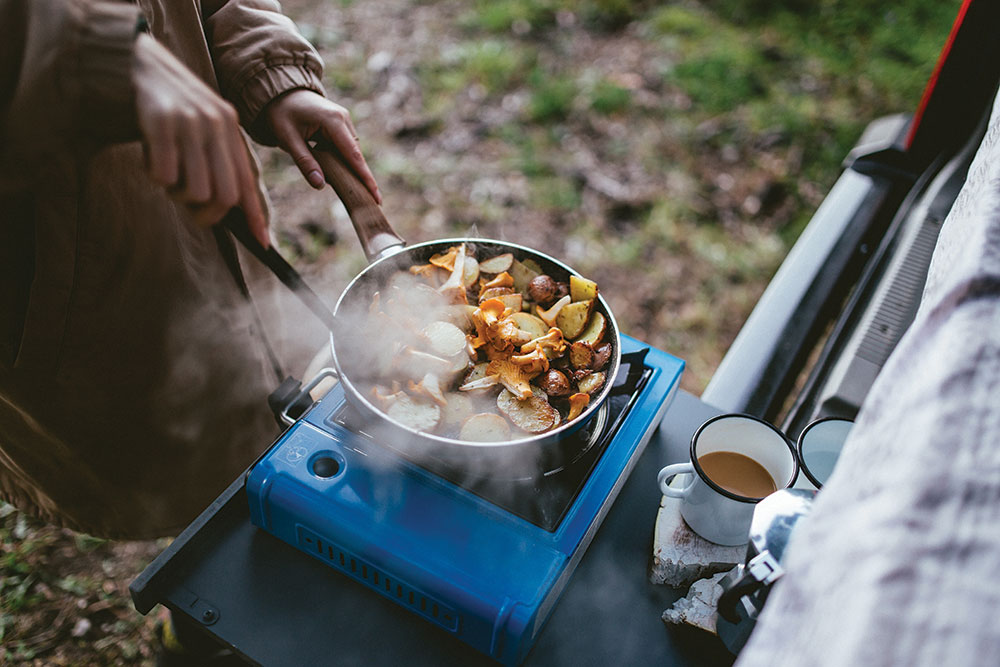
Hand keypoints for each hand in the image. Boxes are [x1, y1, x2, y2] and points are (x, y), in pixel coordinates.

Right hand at [132, 34, 268, 246]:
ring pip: (195, 191)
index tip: (262, 243)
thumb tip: (230, 206)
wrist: (130, 63)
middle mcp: (216, 123)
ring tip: (165, 174)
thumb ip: (216, 157)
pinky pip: (164, 175)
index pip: (247, 182)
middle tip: (186, 205)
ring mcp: (190, 122)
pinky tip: (148, 157)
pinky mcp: (161, 122)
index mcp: (229, 127)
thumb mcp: (200, 126)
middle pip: (225, 196)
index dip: (255, 215)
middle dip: (206, 214)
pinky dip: (154, 176)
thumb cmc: (165, 106)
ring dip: (176, 194)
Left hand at [264, 89, 381, 203]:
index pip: (353, 155)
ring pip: (351, 152)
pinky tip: (334, 170)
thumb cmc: (282, 113)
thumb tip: (320, 185)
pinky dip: (342, 160)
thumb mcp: (288, 138)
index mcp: (333, 121)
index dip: (365, 178)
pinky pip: (346, 147)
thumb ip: (305, 162)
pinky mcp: (341, 124)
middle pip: (356, 156)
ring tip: (347, 187)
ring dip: (348, 168)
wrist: (281, 91)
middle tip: (370, 201)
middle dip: (361, 178)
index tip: (376, 196)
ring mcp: (344, 120)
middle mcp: (344, 119)